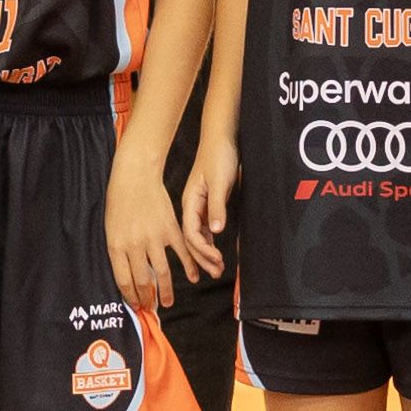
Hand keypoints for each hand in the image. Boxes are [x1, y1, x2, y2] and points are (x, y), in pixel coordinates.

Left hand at [104, 167, 183, 309]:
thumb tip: (129, 275)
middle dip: (147, 299)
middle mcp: (135, 245)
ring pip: (162, 273)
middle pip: (143, 281)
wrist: (135, 176)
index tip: (135, 305)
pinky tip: (194, 277)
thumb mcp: (111, 229)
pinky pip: (182, 253)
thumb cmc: (118, 202)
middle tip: (151, 308)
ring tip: (168, 302)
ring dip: (166, 292)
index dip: (131, 297)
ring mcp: (155, 237)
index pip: (124, 280)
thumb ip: (119, 251)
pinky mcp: (171, 229)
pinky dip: (190, 267)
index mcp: (117, 245)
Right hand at [170, 137, 234, 274]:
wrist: (220, 139)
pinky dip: (209, 242)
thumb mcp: (219, 182)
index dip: (202, 249)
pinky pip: (204, 228)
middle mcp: (191, 206)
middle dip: (203, 257)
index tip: (216, 259)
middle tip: (217, 271)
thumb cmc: (218, 157)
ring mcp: (197, 205)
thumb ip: (217, 206)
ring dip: (207, 252)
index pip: (191, 232)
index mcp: (190, 201)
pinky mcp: (205, 203)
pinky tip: (215, 252)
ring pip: (198, 235)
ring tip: (217, 267)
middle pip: (193, 238)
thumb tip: (215, 230)